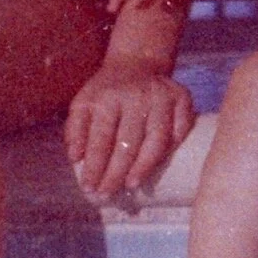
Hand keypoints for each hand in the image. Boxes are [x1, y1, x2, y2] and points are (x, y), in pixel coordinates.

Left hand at [64, 57, 194, 197]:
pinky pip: (181, 128)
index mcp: (108, 97)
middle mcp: (136, 95)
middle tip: (107, 194)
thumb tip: (75, 158)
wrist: (136, 63)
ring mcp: (162, 96)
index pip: (101, 138)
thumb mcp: (83, 103)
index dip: (95, 166)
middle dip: (116, 173)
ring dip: (144, 166)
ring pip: (157, 139)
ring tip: (131, 185)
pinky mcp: (181, 97)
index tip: (89, 188)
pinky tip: (161, 163)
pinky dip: (172, 147)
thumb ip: (75, 130)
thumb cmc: (107, 91)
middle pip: (128, 143)